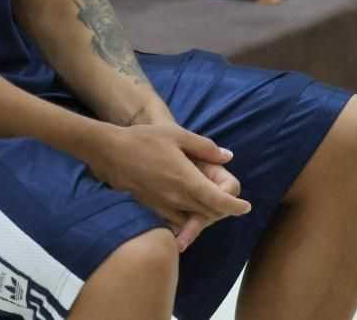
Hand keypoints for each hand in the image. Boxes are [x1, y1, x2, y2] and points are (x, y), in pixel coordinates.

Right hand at [87, 122, 250, 250]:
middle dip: (222, 210)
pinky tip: (187, 203)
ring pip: (192, 219)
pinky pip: (175, 220)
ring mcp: (162, 207)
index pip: (219, 202)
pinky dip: (187, 217)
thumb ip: (205, 148)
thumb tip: (227, 156)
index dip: (236, 206)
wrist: (110, 152)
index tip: (246, 207)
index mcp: (188, 180)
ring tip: (209, 201)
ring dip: (204, 214)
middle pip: (209, 214)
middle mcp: (177, 199)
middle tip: (229, 200)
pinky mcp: (151, 210)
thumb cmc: (145, 140)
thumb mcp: (178, 136)